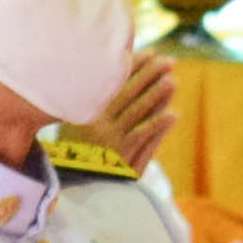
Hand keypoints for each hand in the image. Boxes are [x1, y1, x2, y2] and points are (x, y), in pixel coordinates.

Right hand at [77, 50, 177, 173]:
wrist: (70, 190)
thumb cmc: (71, 157)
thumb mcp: (70, 128)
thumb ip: (86, 107)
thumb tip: (102, 82)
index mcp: (87, 112)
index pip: (115, 82)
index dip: (134, 66)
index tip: (151, 53)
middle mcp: (100, 124)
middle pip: (129, 93)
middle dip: (150, 74)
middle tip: (169, 60)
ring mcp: (112, 141)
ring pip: (138, 112)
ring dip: (157, 95)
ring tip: (173, 80)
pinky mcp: (122, 159)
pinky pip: (142, 139)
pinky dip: (157, 126)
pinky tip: (172, 115)